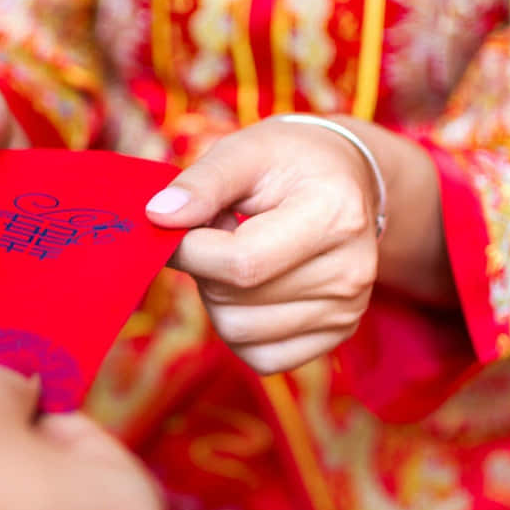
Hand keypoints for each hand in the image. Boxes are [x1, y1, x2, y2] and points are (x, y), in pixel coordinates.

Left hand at [146, 115, 451, 374]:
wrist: (347, 178)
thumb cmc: (289, 161)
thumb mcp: (245, 151)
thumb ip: (200, 183)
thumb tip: (158, 216)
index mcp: (333, 215)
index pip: (240, 264)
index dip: (189, 251)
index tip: (175, 228)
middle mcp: (351, 271)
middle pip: (234, 303)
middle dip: (205, 271)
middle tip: (222, 234)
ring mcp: (347, 309)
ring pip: (238, 334)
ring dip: (219, 299)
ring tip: (241, 256)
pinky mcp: (338, 334)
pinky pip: (261, 357)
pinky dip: (240, 329)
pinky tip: (253, 288)